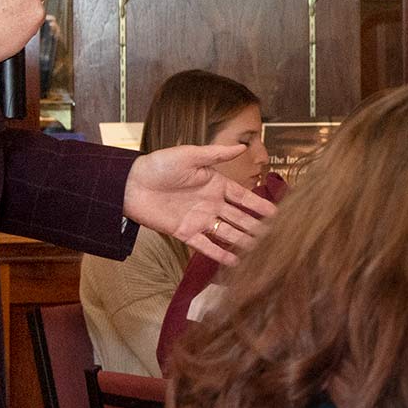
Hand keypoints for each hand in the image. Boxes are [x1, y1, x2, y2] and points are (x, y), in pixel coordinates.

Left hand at [122, 143, 278, 264]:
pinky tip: (235, 262)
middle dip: (256, 227)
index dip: (259, 205)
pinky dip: (219, 254)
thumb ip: (216, 154)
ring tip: (260, 252)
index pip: (243, 197)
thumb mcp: (190, 155)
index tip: (276, 213)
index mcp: (214, 184)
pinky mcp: (185, 233)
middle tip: (275, 237)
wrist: (131, 184)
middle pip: (238, 218)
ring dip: (242, 241)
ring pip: (226, 232)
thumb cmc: (159, 165)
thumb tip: (242, 146)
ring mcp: (199, 219)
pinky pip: (205, 245)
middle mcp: (210, 203)